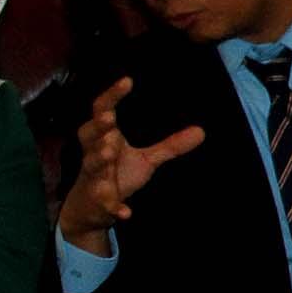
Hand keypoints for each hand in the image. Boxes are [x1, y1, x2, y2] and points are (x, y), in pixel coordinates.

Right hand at [59, 78, 204, 253]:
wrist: (90, 210)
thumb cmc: (116, 175)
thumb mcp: (146, 160)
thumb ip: (170, 146)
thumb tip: (202, 131)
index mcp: (105, 139)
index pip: (103, 111)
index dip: (112, 96)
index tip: (128, 80)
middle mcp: (96, 155)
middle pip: (89, 135)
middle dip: (98, 127)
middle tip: (110, 118)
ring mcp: (95, 178)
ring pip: (92, 166)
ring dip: (99, 158)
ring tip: (110, 151)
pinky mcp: (99, 202)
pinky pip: (106, 204)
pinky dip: (114, 207)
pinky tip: (125, 212)